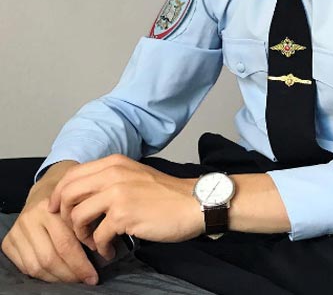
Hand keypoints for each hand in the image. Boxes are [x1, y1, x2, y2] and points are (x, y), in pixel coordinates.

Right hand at [1, 161, 98, 284]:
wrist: (46, 190)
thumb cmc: (71, 199)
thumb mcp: (83, 202)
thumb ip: (90, 221)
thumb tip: (104, 248)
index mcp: (50, 207)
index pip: (66, 244)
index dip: (81, 263)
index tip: (94, 275)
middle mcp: (30, 218)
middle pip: (50, 258)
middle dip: (70, 273)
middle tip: (86, 279)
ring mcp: (17, 230)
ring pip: (37, 266)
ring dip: (58, 278)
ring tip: (74, 278)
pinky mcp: (8, 241)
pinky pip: (25, 267)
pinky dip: (43, 276)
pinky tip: (58, 274)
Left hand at [49, 154, 203, 259]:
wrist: (192, 202)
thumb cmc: (166, 193)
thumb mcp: (134, 174)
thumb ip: (110, 179)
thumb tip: (83, 195)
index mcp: (114, 163)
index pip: (72, 175)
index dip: (59, 195)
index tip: (60, 210)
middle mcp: (113, 173)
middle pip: (67, 194)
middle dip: (66, 216)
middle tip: (78, 229)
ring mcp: (117, 193)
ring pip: (77, 216)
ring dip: (81, 234)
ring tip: (95, 241)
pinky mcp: (124, 215)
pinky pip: (97, 236)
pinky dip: (100, 247)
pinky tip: (111, 249)